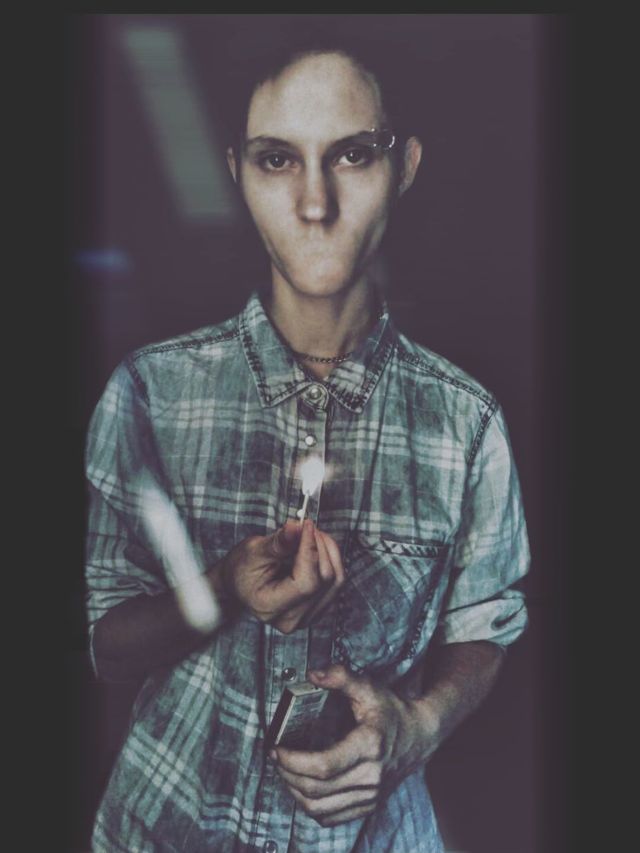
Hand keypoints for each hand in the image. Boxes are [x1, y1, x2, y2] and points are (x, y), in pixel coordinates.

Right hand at [218, 519, 344, 632]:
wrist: (241, 584)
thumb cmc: (243, 569)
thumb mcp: (254, 551)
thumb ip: (278, 542)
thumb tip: (296, 528)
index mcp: (270, 607)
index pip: (305, 583)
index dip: (310, 551)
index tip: (306, 526)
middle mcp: (292, 619)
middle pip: (324, 580)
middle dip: (320, 546)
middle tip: (307, 526)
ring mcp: (308, 617)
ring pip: (336, 580)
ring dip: (328, 551)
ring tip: (310, 535)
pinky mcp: (319, 608)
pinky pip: (337, 582)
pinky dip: (330, 559)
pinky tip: (315, 547)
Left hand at [271, 665, 436, 826]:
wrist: (420, 736)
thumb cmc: (392, 710)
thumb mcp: (369, 687)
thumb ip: (341, 676)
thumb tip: (312, 674)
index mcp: (370, 746)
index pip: (325, 765)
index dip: (294, 761)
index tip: (276, 749)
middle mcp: (372, 776)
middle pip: (317, 789)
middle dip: (288, 774)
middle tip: (275, 758)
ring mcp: (371, 795)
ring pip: (320, 808)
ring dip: (294, 792)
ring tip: (284, 772)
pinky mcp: (369, 806)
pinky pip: (330, 818)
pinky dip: (309, 807)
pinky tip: (301, 788)